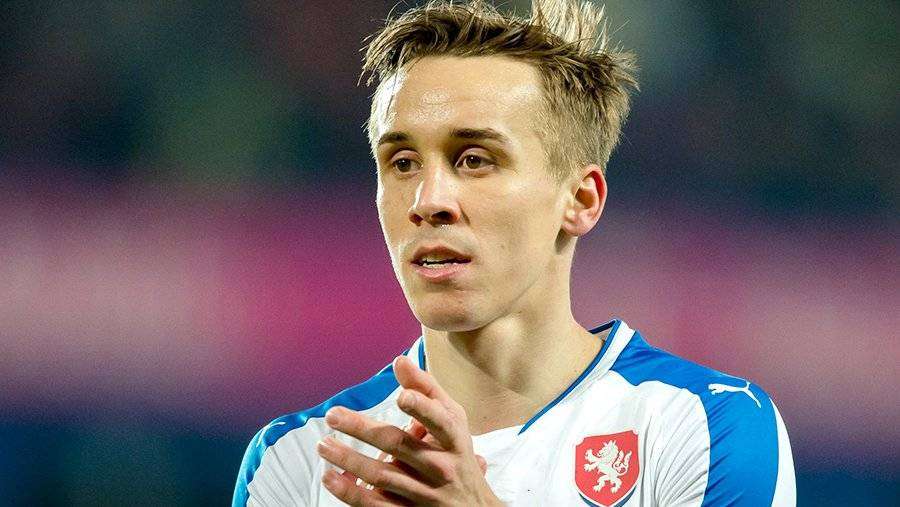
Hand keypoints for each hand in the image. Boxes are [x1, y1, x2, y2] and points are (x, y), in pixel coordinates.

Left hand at [316, 355, 502, 505]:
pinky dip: (351, 492)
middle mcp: (441, 467)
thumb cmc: (457, 453)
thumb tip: (399, 360)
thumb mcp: (453, 421)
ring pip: (382, 476)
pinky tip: (330, 478)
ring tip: (323, 445)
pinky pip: (376, 504)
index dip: (422, 408)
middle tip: (333, 415)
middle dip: (363, 429)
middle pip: (399, 446)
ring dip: (349, 460)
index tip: (402, 396)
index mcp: (454, 440)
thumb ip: (427, 390)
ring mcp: (424, 493)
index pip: (439, 422)